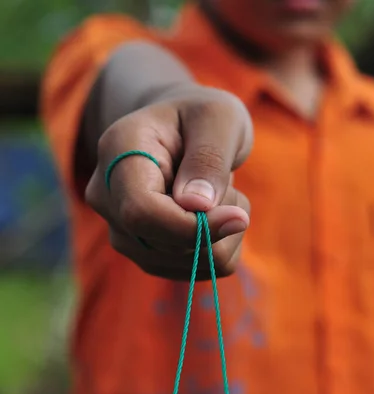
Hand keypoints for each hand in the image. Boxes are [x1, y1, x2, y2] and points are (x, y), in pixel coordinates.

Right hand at [85, 84, 252, 279]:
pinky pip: (197, 270)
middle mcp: (108, 198)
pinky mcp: (146, 255)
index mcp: (117, 152)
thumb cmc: (199, 118)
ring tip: (215, 193)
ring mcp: (122, 232)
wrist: (179, 134)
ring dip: (221, 235)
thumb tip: (197, 206)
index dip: (190, 225)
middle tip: (226, 184)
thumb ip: (209, 157)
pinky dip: (218, 246)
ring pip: (187, 263)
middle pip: (165, 245)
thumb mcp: (218, 117)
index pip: (141, 211)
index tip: (239, 217)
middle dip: (215, 224)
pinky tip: (211, 215)